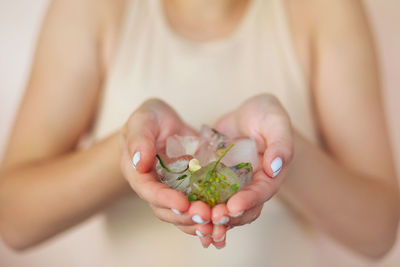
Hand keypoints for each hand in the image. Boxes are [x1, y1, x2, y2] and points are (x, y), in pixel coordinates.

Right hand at [119, 99, 212, 245]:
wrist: (163, 122)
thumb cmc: (149, 119)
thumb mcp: (142, 121)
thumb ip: (139, 139)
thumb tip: (140, 163)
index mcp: (138, 173)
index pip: (149, 191)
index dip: (165, 199)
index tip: (182, 204)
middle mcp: (154, 187)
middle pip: (165, 210)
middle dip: (185, 216)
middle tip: (205, 215)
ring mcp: (172, 190)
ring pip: (181, 215)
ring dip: (197, 222)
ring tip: (216, 223)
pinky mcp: (190, 189)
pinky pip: (196, 206)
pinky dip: (208, 216)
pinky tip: (222, 220)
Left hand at [206, 94, 293, 246]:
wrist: (246, 115)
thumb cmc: (266, 115)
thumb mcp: (276, 122)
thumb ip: (280, 142)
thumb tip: (275, 167)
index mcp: (270, 176)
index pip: (261, 192)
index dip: (248, 201)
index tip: (233, 207)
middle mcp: (252, 186)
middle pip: (242, 208)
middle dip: (227, 215)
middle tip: (211, 218)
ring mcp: (232, 186)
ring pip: (223, 208)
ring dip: (211, 217)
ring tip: (197, 218)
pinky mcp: (215, 181)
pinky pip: (207, 197)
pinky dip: (199, 206)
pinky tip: (184, 212)